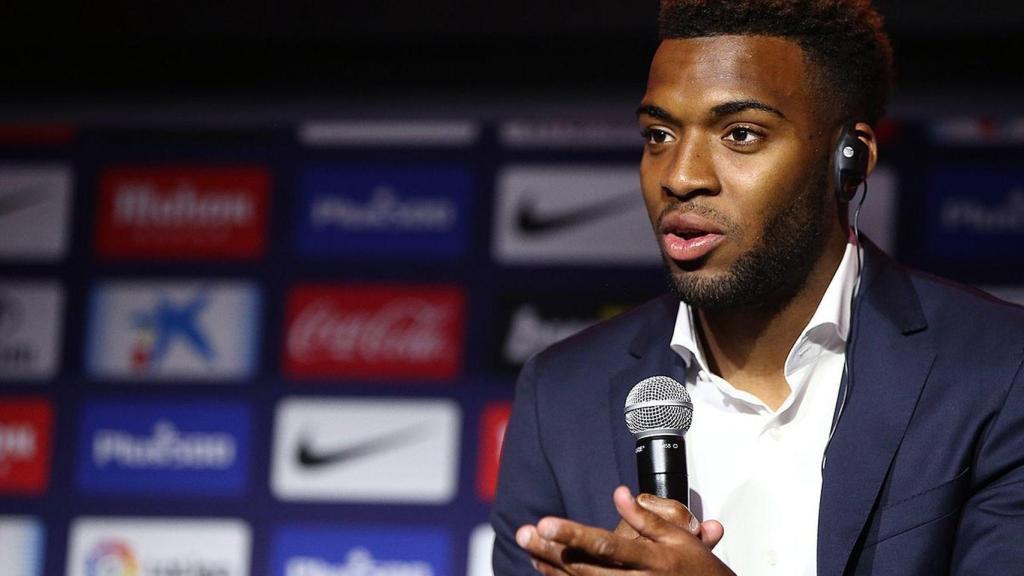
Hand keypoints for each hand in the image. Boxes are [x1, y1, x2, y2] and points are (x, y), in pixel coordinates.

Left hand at [516, 486, 734, 574]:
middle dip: (551, 550)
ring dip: (551, 565)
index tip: (546, 523)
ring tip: (527, 546)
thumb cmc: (696, 567)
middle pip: (584, 566)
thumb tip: (619, 493)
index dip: (573, 535)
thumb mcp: (678, 536)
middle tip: (524, 533)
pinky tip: (544, 565)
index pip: (604, 545)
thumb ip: (646, 516)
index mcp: (650, 558)